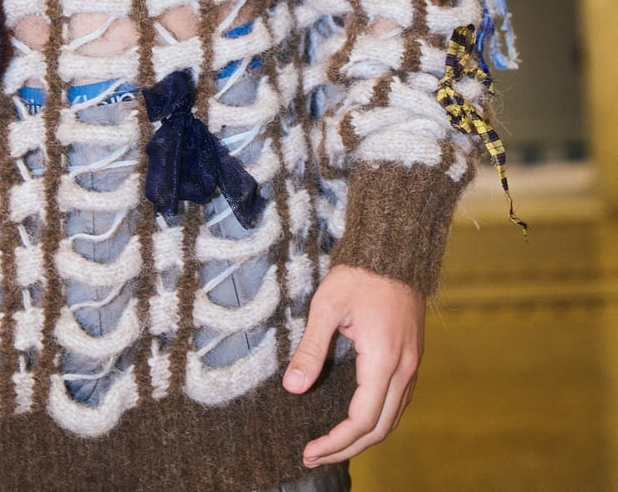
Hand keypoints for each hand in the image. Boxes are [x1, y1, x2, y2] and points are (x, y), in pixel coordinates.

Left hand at [282, 264, 425, 466]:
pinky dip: (378, 419)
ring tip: (332, 445)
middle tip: (315, 456)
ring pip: (393, 418)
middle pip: (380, 429)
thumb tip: (293, 388)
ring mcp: (413, 364)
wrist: (394, 250)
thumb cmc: (360, 274)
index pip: (361, 420)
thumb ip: (311, 349)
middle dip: (347, 448)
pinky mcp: (413, 357)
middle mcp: (404, 369)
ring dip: (364, 438)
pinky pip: (398, 402)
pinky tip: (358, 419)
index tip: (310, 450)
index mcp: (383, 360)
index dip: (335, 442)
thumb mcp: (327, 307)